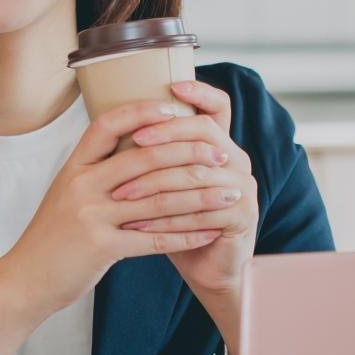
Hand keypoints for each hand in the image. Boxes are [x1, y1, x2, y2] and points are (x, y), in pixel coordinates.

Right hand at [0, 95, 240, 321]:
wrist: (25, 279)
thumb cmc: (52, 236)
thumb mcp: (66, 193)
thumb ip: (96, 171)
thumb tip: (135, 147)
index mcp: (74, 167)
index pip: (108, 124)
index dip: (142, 112)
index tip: (175, 110)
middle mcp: (81, 185)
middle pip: (144, 158)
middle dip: (190, 154)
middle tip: (222, 153)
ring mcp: (90, 216)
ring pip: (158, 199)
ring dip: (200, 197)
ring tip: (229, 194)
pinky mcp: (101, 248)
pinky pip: (154, 239)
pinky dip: (187, 235)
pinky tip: (209, 232)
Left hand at [111, 79, 257, 304]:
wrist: (204, 268)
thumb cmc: (177, 222)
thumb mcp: (163, 182)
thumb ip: (152, 154)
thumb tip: (110, 121)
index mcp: (220, 145)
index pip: (218, 107)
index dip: (200, 93)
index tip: (172, 86)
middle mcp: (237, 160)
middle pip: (204, 135)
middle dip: (165, 137)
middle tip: (133, 145)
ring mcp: (244, 188)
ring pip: (197, 176)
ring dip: (156, 184)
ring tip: (122, 195)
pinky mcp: (242, 217)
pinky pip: (202, 212)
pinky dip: (167, 219)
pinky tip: (139, 226)